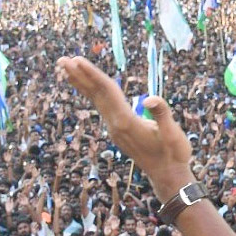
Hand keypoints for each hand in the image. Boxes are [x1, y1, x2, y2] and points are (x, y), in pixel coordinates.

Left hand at [58, 56, 191, 199]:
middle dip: (79, 76)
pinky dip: (90, 94)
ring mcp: (114, 129)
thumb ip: (163, 115)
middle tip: (61, 60)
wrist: (167, 176)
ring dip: (81, 83)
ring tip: (66, 68)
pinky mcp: (117, 130)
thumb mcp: (174, 134)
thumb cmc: (174, 154)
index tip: (77, 60)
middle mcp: (115, 125)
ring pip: (95, 100)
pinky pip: (100, 106)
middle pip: (95, 95)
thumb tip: (148, 99)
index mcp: (126, 122)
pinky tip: (85, 87)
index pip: (106, 92)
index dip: (92, 75)